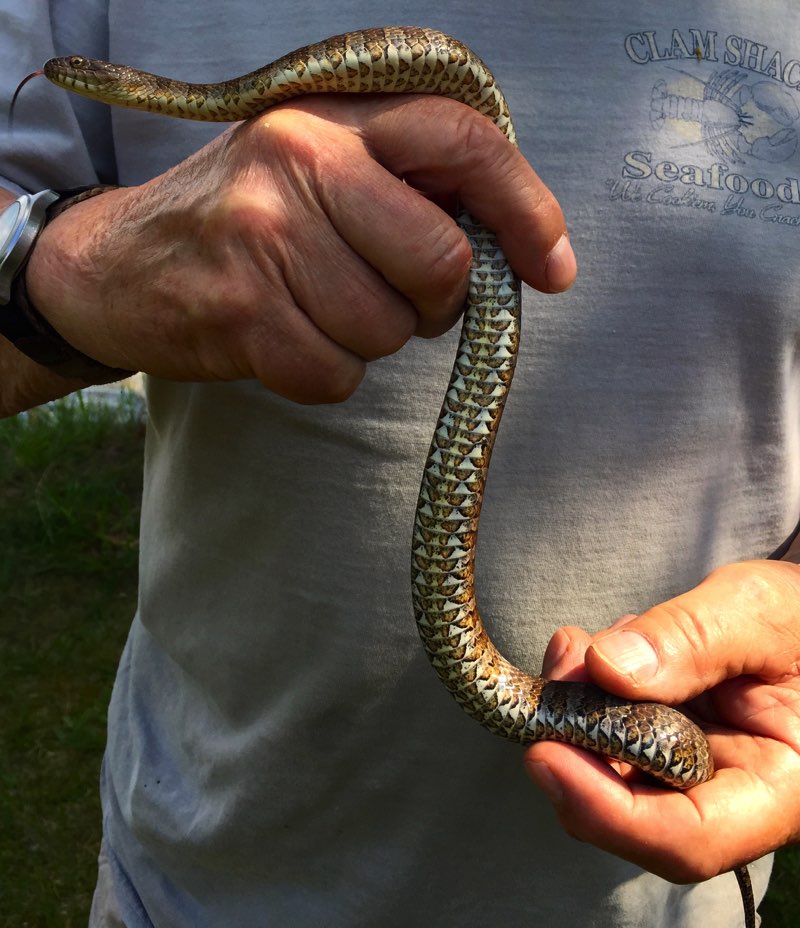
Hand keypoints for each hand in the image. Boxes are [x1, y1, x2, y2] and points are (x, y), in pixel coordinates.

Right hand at [24, 95, 574, 402]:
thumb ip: (411, 188)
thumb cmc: (245, 217)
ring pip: (390, 331)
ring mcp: (265, 238)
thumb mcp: (321, 167)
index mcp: (334, 115)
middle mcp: (300, 160)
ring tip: (316, 305)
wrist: (123, 262)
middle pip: (441, 263)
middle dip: (434, 302)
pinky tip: (287, 337)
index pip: (464, 145)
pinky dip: (326, 372)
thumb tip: (520, 254)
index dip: (528, 211)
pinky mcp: (241, 313)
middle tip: (392, 294)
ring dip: (370, 338)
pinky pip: (339, 376)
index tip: (554, 268)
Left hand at [524, 559, 799, 882]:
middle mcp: (727, 797)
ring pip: (605, 771)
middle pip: (631, 811)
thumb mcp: (757, 612)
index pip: (690, 837)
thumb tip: (607, 667)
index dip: (609, 811)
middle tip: (558, 669)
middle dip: (575, 744)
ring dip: (572, 711)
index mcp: (779, 790)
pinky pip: (601, 735)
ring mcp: (685, 771)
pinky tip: (585, 649)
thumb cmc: (798, 616)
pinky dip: (580, 693)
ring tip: (579, 647)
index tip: (546, 755)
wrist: (797, 613)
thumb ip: (692, 638)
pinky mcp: (655, 741)